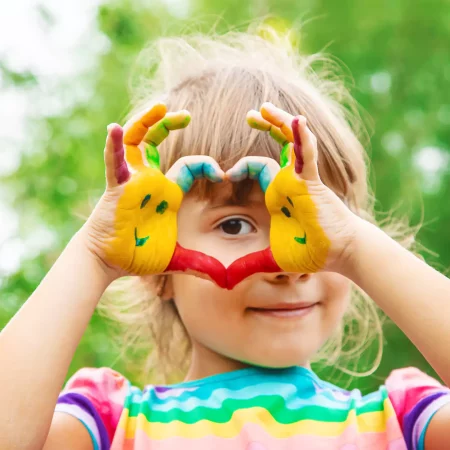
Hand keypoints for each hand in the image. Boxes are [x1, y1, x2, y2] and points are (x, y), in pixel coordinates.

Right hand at [82, 103, 226, 283]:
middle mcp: (151, 181)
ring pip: (138, 142)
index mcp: (168, 193)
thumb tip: (225, 278)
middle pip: (159, 143)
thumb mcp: (176, 258)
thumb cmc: (139, 255)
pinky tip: (115, 130)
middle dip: (170, 125)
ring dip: (147, 123)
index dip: (207, 165)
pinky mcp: (116, 187)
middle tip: (186, 115)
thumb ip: (200, 264)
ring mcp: (132, 181)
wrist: (109, 262)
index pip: (190, 167)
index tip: (223, 173)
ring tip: (161, 106)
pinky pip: (115, 163)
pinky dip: (115, 146)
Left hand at [226, 102, 360, 286]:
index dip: (240, 166)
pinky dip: (302, 139)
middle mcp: (287, 182)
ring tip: (263, 107)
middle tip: (250, 114)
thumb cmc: (309, 252)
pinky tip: (298, 121)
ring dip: (279, 123)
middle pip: (274, 147)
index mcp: (276, 194)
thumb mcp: (271, 259)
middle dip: (265, 128)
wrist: (338, 253)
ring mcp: (300, 179)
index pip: (256, 168)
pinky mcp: (312, 182)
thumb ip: (248, 264)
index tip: (224, 174)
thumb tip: (225, 281)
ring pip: (290, 143)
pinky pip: (307, 156)